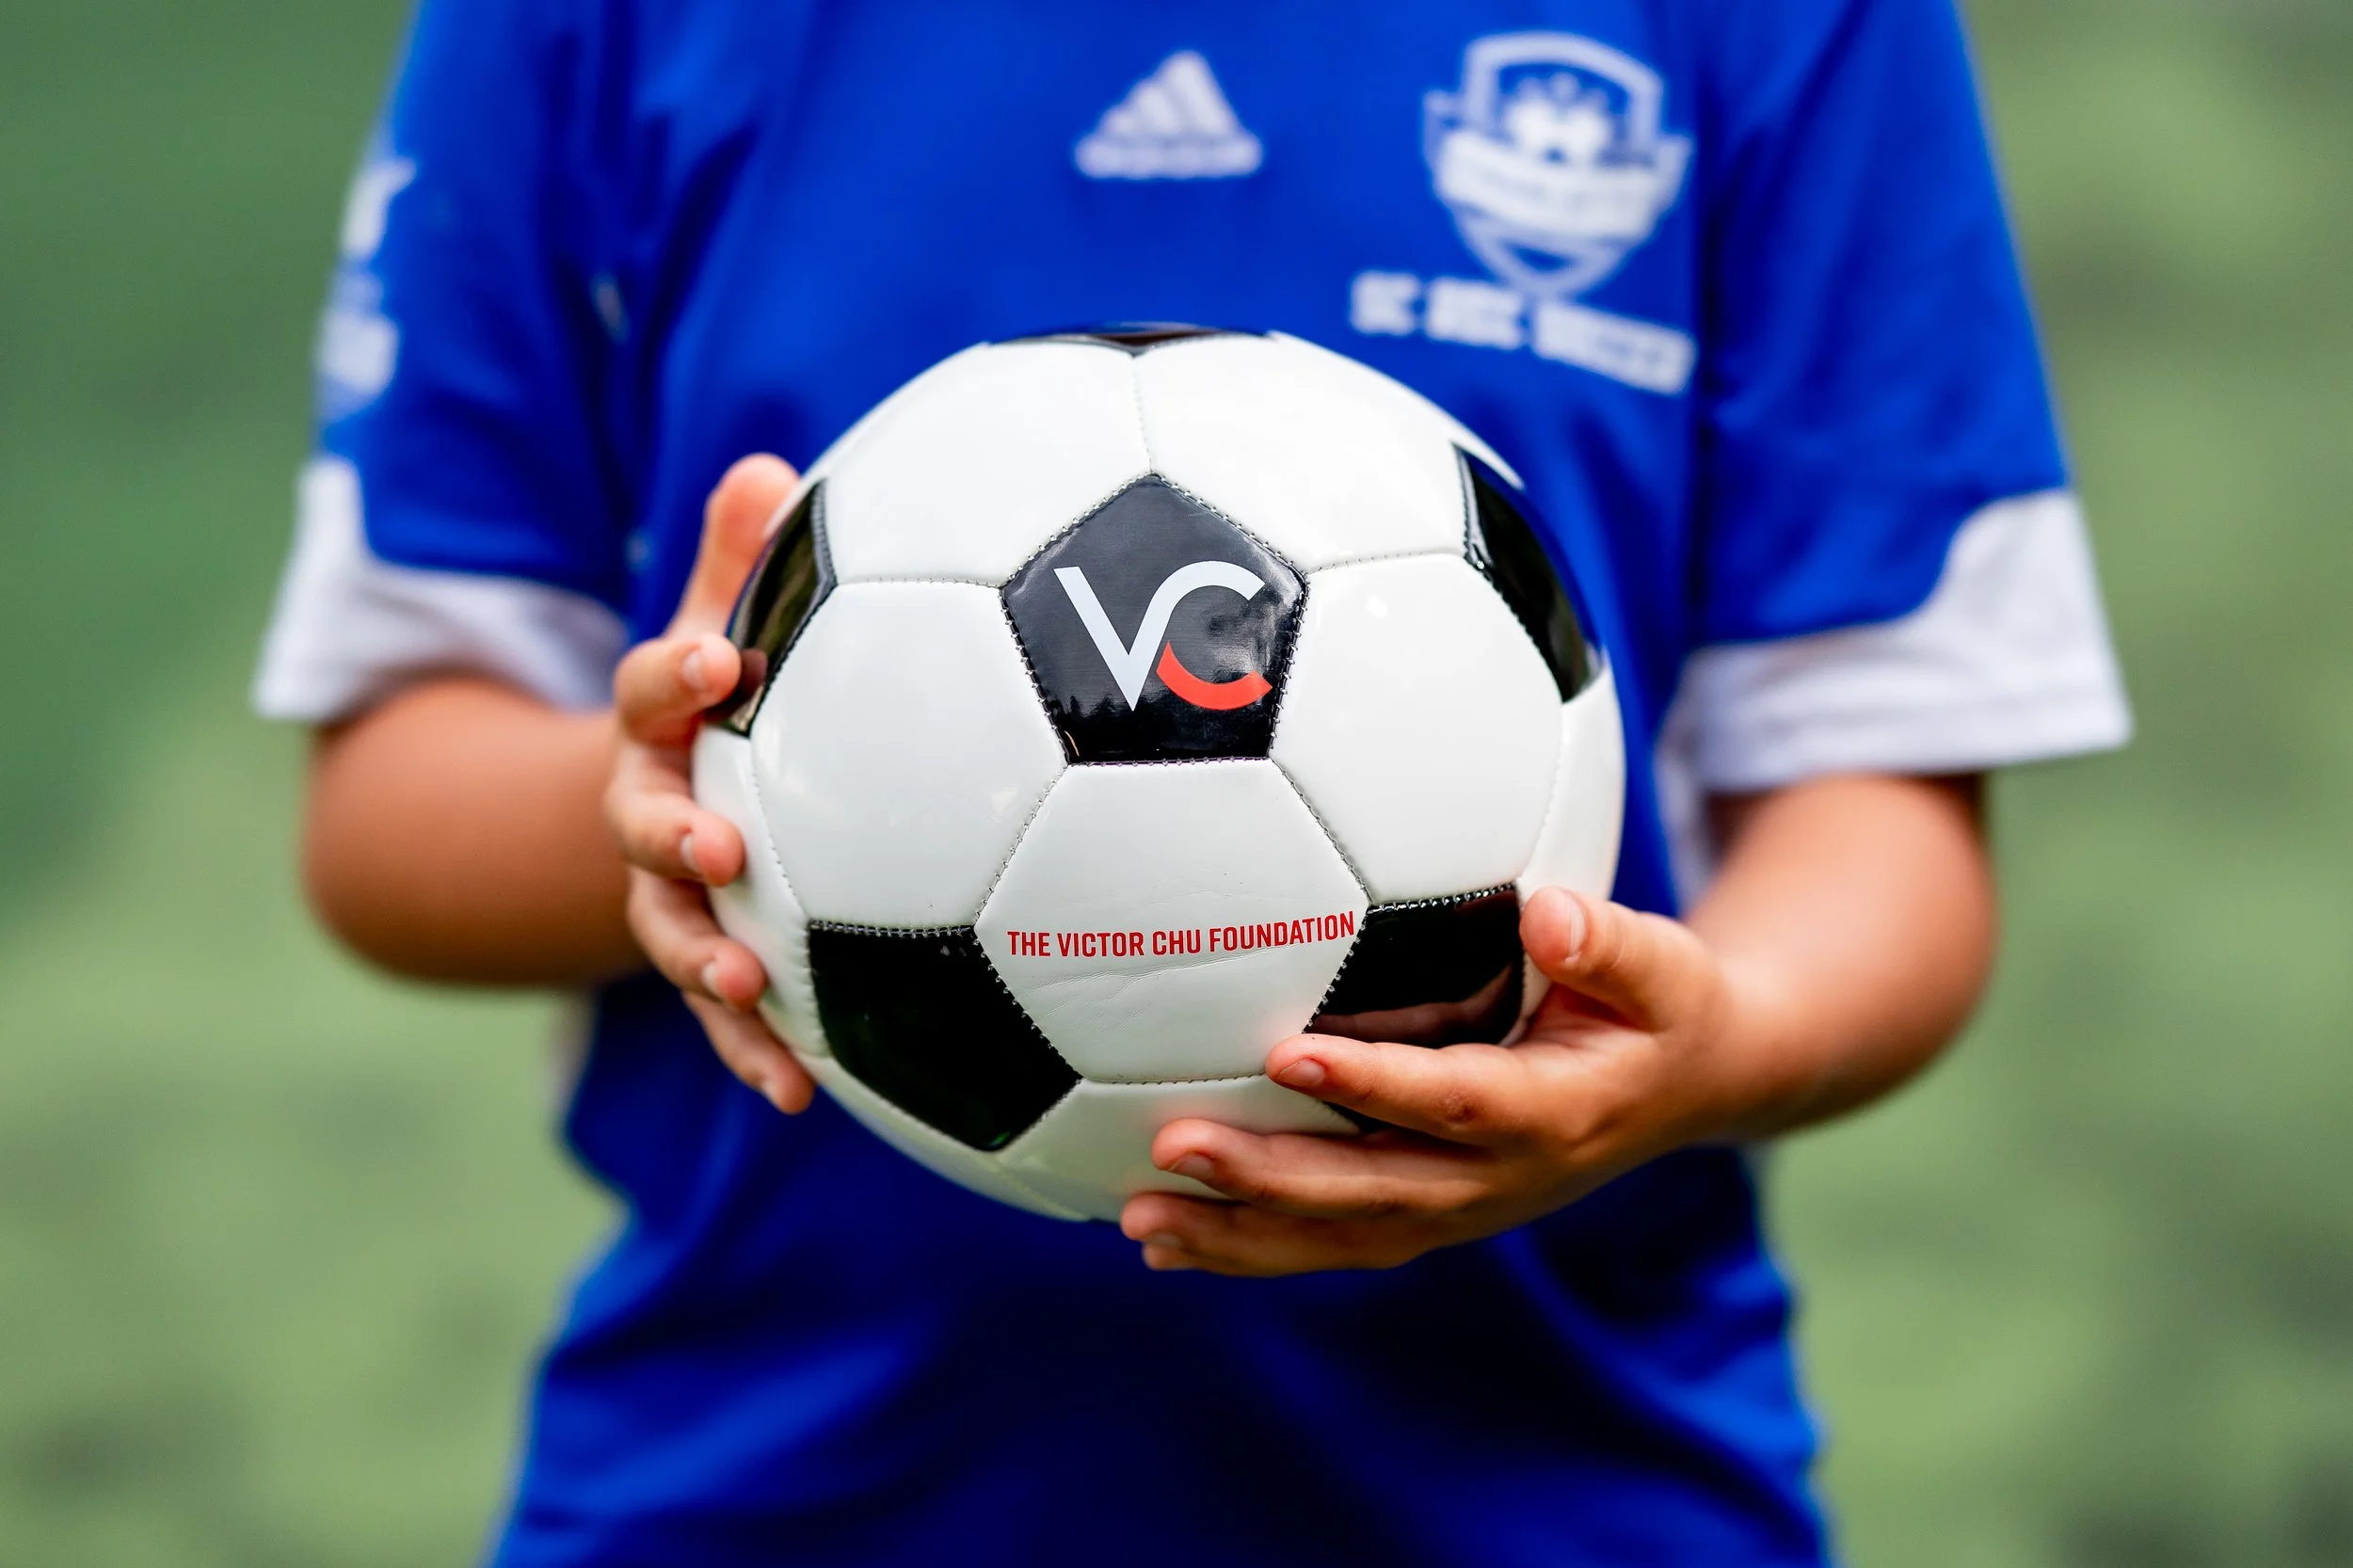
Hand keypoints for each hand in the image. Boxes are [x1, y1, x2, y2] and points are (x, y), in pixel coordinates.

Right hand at [605, 454, 814, 1111]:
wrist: (684, 792)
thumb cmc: (732, 691)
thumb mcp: (728, 616)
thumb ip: (744, 560)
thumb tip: (767, 469)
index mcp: (660, 722)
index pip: (651, 688)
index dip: (676, 675)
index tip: (714, 665)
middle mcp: (650, 809)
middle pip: (641, 824)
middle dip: (671, 838)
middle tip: (718, 850)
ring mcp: (671, 896)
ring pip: (671, 932)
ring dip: (706, 964)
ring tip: (750, 992)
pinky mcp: (710, 962)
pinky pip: (728, 1017)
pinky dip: (757, 1052)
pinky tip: (803, 1093)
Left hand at [1118, 886, 1793, 1275]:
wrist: (1694, 1090)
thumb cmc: (1666, 1005)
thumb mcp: (1665, 965)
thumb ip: (1609, 940)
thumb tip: (1550, 911)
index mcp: (1555, 1113)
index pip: (1454, 1101)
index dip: (1373, 1084)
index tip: (1286, 1051)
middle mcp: (1501, 1179)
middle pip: (1374, 1190)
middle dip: (1270, 1177)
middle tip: (1172, 1145)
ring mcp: (1463, 1210)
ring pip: (1342, 1235)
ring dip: (1241, 1234)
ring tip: (1139, 1220)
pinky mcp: (1432, 1216)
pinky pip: (1335, 1241)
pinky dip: (1252, 1247)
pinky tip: (1164, 1239)